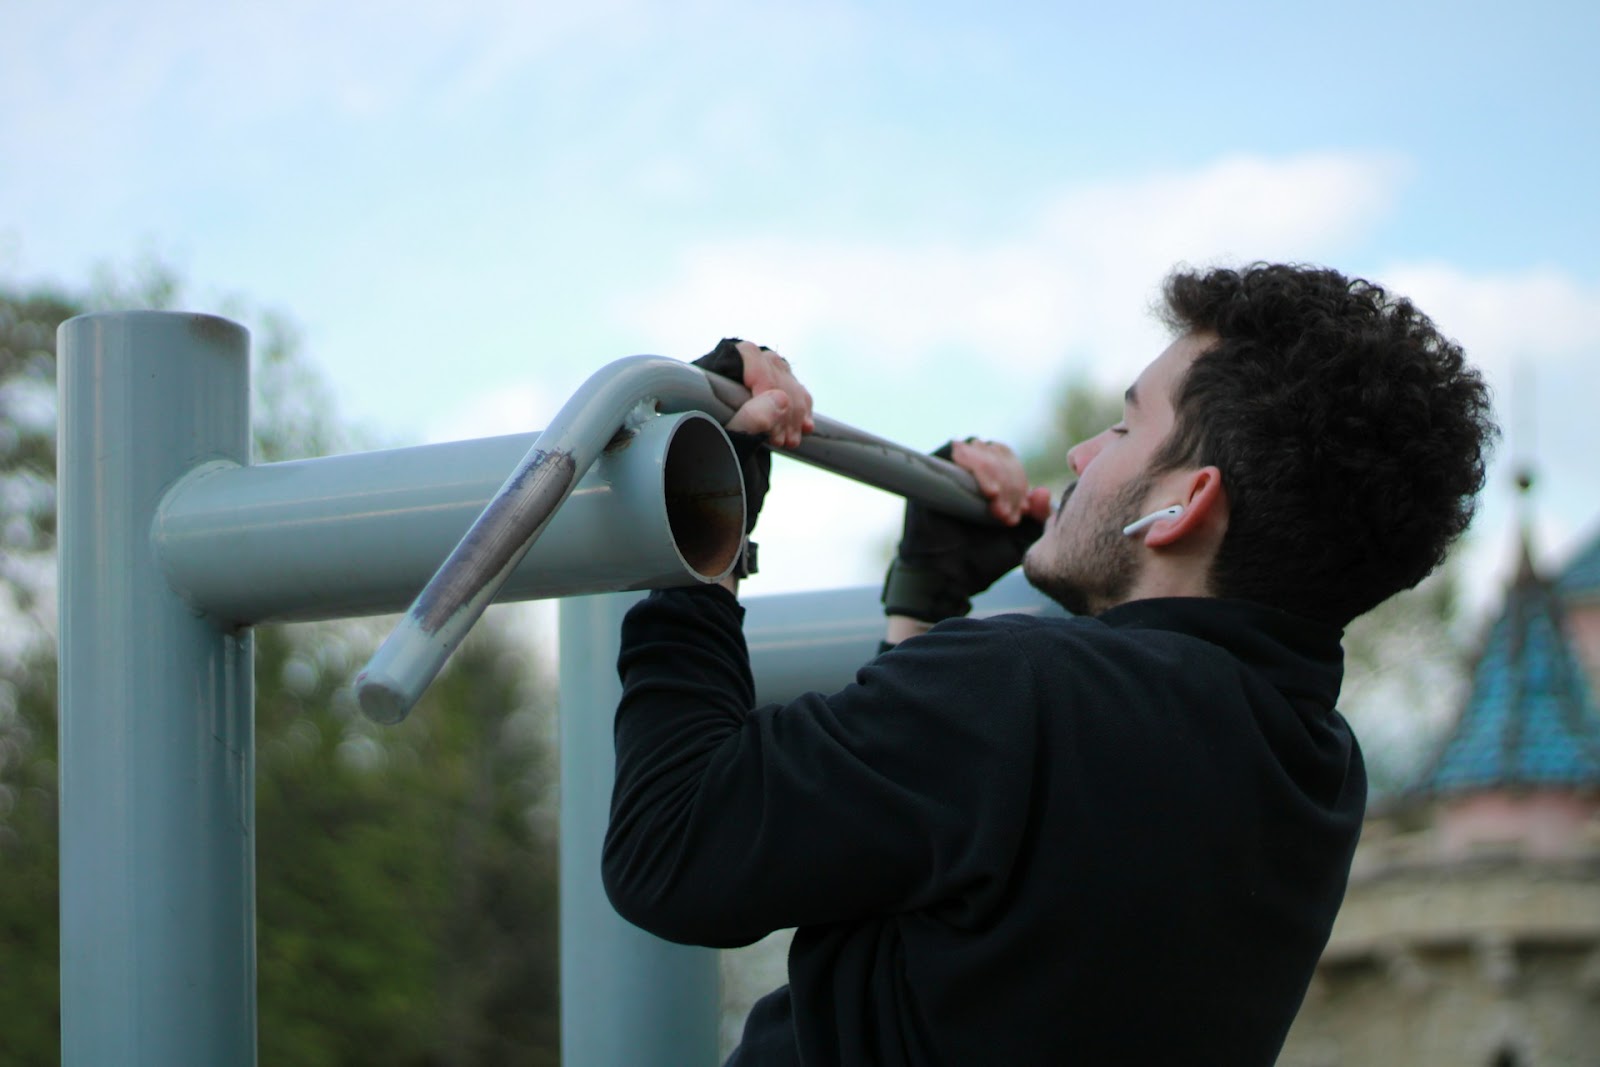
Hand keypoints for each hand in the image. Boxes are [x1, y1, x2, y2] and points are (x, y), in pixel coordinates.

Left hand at [692, 339, 813, 561]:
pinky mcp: (761, 402)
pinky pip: (790, 391)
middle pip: (768, 365)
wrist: (708, 507)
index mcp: (703, 382)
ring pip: (783, 377)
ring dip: (795, 406)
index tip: (772, 404)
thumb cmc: (702, 479)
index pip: (742, 355)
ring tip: (790, 439)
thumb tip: (777, 398)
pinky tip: (802, 430)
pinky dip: (801, 409)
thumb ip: (748, 423)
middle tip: (784, 435)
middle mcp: (723, 380)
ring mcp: (744, 390)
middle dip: (784, 399)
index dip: (762, 375)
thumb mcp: (725, 451)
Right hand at [881, 439, 1051, 623]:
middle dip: (1010, 483)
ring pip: (982, 451)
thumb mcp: (1021, 537)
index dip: (1019, 482)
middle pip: (998, 453)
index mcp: (988, 480)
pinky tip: (988, 494)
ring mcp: (949, 468)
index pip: (1009, 460)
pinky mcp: (932, 469)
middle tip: (1007, 516)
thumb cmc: (983, 560)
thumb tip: (1042, 491)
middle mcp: (967, 470)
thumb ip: (1039, 516)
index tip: (1021, 514)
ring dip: (997, 478)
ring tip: (997, 512)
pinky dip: (979, 469)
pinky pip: (959, 451)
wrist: (948, 577)